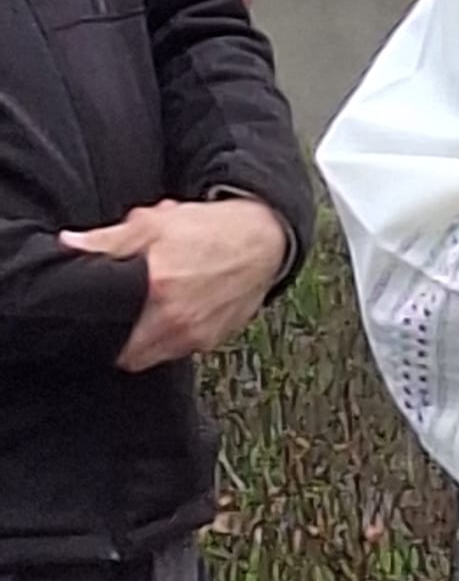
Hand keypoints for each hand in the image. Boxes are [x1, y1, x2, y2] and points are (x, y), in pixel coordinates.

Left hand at [59, 198, 289, 371]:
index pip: (110, 334)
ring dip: (150, 340)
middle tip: (124, 318)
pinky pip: (184, 348)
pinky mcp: (216, 339)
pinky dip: (176, 336)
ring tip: (153, 310)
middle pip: (131, 356)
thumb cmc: (213, 228)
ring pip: (157, 355)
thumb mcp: (155, 223)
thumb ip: (109, 240)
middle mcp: (177, 320)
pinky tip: (179, 310)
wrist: (264, 238)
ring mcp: (198, 334)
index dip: (100, 329)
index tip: (99, 320)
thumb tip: (70, 244)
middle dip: (124, 341)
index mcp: (157, 289)